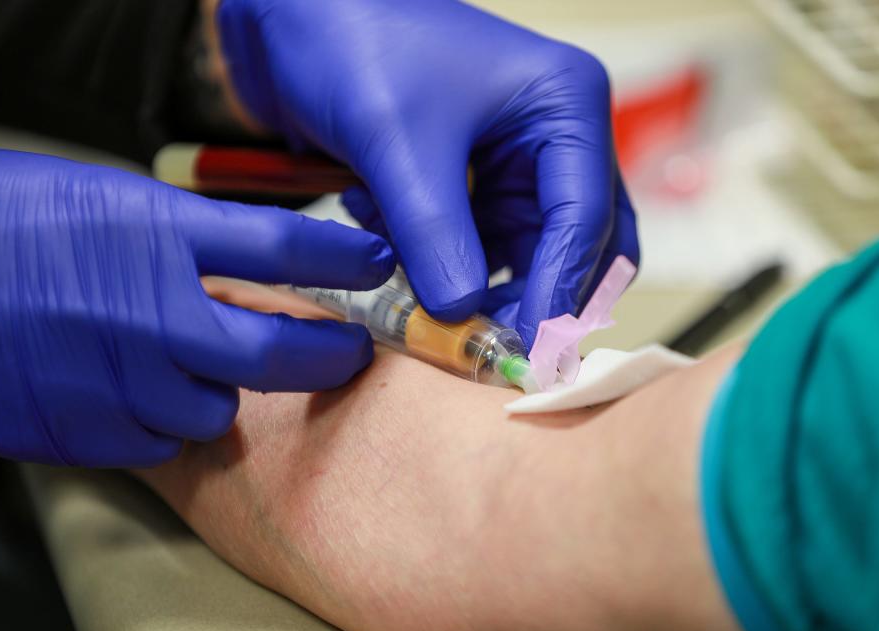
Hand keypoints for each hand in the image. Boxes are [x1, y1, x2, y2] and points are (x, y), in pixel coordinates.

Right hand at [0, 147, 393, 466]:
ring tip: (190, 363)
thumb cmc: (2, 219)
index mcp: (155, 235)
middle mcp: (148, 311)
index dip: (346, 261)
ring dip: (220, 390)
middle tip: (348, 352)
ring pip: (215, 410)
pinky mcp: (82, 431)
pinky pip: (158, 441)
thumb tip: (261, 261)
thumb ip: (186, 236)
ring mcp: (116, 379)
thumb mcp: (106, 199)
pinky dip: (160, 421)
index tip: (380, 265)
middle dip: (330, 357)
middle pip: (276, 353)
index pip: (283, 248)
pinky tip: (132, 391)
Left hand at [214, 0, 638, 344]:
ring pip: (524, 257)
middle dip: (533, 296)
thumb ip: (433, 233)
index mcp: (564, 104)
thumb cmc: (354, 41)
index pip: (584, 215)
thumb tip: (462, 316)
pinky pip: (477, 251)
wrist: (293, 18)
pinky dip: (441, 267)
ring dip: (478, 285)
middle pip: (574, 244)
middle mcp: (553, 137)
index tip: (527, 347)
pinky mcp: (473, 187)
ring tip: (422, 297)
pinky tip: (390, 243)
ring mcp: (513, 165)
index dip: (558, 288)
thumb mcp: (397, 142)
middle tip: (490, 349)